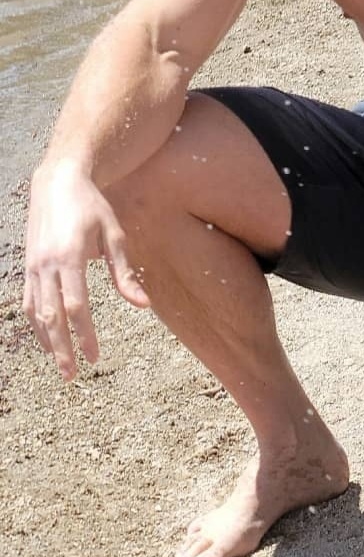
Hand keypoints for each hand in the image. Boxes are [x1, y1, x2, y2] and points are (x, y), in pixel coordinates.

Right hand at [22, 162, 150, 379]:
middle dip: (62, 349)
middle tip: (73, 375)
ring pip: (36, 313)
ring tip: (61, 366)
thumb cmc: (92, 207)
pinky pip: (27, 301)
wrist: (57, 181)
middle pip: (52, 316)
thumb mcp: (114, 235)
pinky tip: (46, 340)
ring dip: (47, 342)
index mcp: (70, 257)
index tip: (95, 356)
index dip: (85, 335)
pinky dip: (35, 324)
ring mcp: (33, 266)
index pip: (77, 306)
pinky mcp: (28, 266)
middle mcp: (47, 265)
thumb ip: (125, 272)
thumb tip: (143, 305)